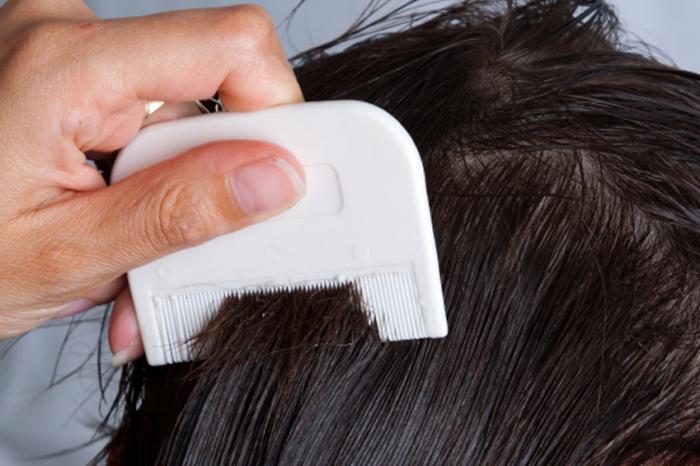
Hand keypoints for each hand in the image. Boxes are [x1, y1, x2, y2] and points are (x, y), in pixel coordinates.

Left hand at [0, 0, 305, 365]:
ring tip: (135, 253)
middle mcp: (67, 38)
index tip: (279, 178)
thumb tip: (272, 179)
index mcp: (63, 65)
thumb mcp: (69, 255)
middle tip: (189, 246)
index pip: (231, 44)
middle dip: (216, 180)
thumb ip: (180, 214)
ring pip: (187, 118)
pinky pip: (155, 124)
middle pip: (212, 91)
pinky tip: (123, 227)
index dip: (278, 110)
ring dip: (180, 195)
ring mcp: (70, 55)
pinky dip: (154, 184)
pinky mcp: (77, 79)